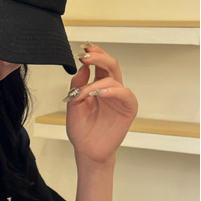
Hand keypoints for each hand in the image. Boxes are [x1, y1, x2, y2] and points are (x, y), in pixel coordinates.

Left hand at [63, 44, 138, 163]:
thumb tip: (82, 68)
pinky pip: (125, 94)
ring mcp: (120, 98)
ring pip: (114, 78)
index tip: (83, 49)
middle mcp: (110, 89)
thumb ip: (77, 86)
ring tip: (86, 92)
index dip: (94, 54)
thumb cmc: (81, 131)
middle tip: (86, 56)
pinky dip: (113, 91)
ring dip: (98, 81)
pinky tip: (101, 93)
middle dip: (99, 58)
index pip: (99, 65)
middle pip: (110, 65)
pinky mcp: (128, 108)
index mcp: (97, 87)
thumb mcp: (73, 105)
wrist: (87, 150)